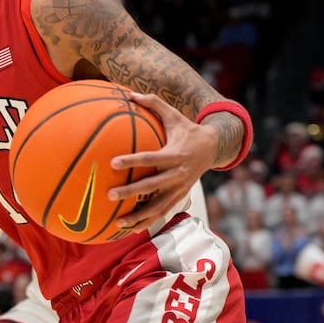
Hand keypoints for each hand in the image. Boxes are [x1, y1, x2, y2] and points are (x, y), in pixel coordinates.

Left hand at [107, 92, 219, 231]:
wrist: (213, 148)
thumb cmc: (187, 129)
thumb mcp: (174, 114)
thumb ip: (153, 103)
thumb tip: (130, 93)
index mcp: (175, 154)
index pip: (150, 159)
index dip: (132, 160)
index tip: (113, 163)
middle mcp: (178, 174)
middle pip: (152, 186)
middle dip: (131, 193)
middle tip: (110, 195)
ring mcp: (180, 189)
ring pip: (158, 207)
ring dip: (138, 217)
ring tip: (118, 224)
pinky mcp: (180, 197)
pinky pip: (161, 212)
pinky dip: (146, 222)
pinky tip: (129, 229)